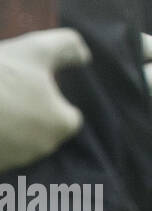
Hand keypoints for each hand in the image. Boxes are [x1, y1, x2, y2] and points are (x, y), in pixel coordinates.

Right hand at [0, 28, 91, 172]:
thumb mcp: (36, 49)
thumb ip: (68, 48)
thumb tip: (84, 56)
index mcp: (60, 126)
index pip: (69, 117)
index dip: (53, 100)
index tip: (32, 86)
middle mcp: (39, 150)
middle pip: (40, 130)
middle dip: (26, 115)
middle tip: (5, 93)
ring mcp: (10, 163)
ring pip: (15, 143)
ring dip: (5, 128)